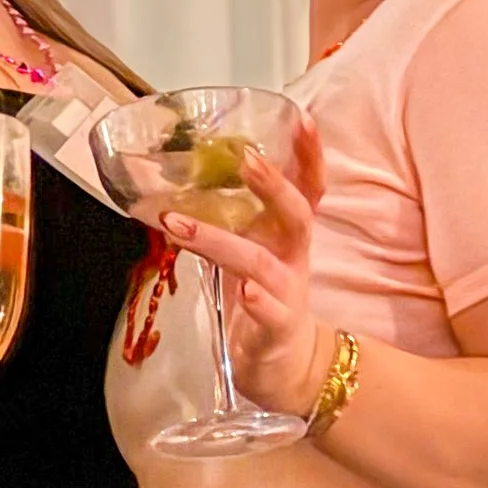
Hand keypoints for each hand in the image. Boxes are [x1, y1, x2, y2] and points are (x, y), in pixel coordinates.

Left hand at [156, 118, 331, 420]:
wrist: (287, 369)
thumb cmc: (264, 301)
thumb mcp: (253, 251)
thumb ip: (232, 218)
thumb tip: (184, 178)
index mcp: (287, 236)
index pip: (307, 188)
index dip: (309, 155)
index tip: (300, 117)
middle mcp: (293, 259)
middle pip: (297, 214)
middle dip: (273, 185)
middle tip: (244, 157)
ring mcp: (288, 294)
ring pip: (261, 263)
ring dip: (219, 240)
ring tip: (178, 225)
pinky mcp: (277, 331)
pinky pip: (271, 313)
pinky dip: (258, 302)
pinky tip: (247, 294)